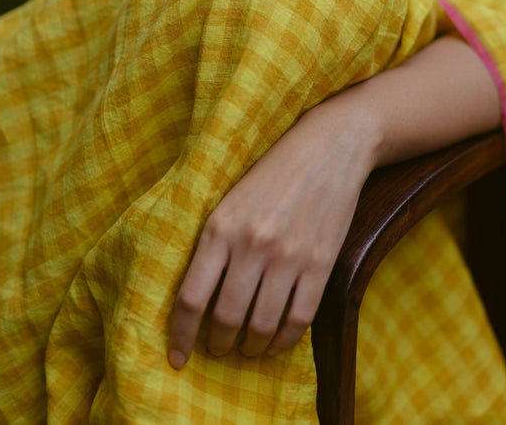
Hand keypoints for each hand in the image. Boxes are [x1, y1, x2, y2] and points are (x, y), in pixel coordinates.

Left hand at [168, 105, 369, 367]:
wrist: (328, 147)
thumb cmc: (272, 172)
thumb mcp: (230, 199)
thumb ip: (213, 243)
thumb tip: (196, 298)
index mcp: (220, 227)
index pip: (191, 297)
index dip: (181, 335)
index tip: (177, 358)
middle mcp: (252, 244)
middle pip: (225, 318)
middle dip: (218, 343)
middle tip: (218, 348)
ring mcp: (289, 257)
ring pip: (261, 326)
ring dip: (251, 347)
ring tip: (247, 347)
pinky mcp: (321, 264)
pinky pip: (298, 320)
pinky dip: (284, 341)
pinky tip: (277, 342)